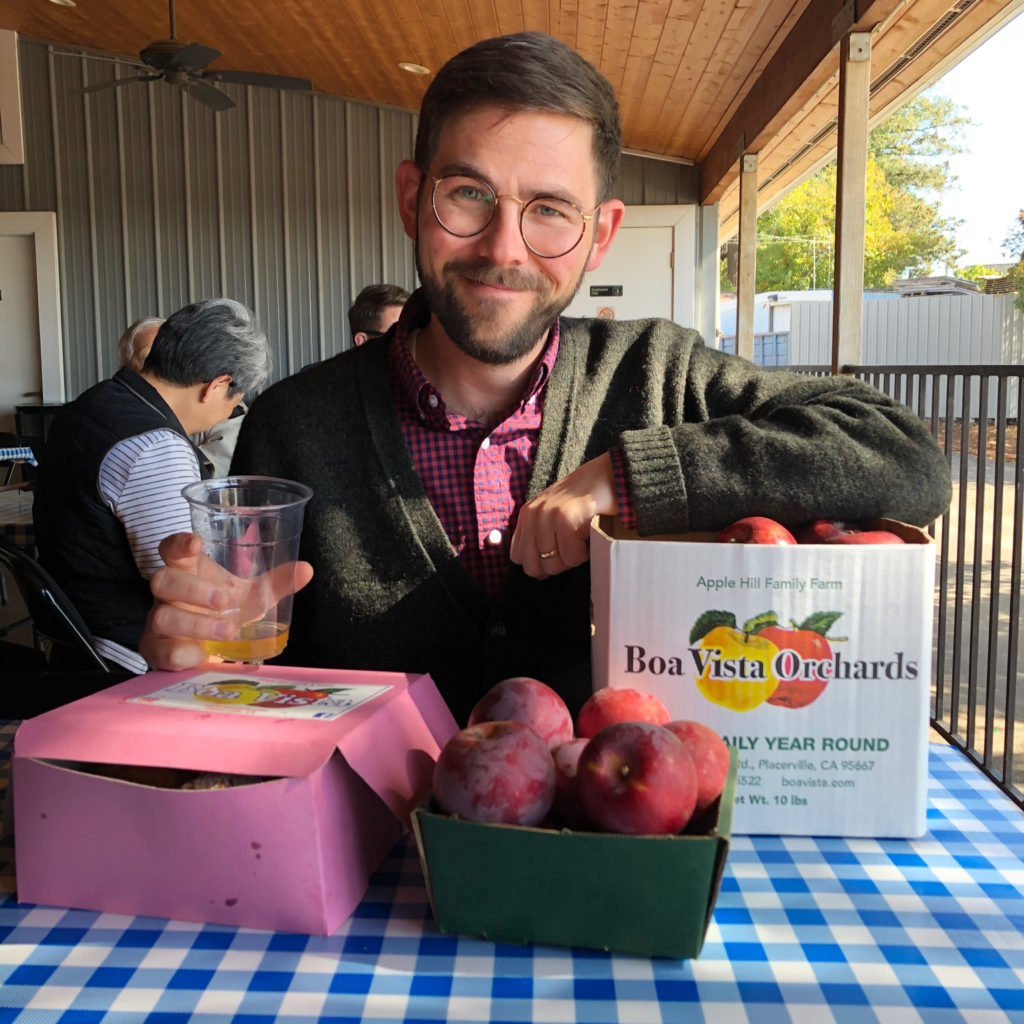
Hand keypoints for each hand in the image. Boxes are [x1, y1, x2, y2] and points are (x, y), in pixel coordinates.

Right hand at [139, 532, 313, 670]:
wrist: (210, 651)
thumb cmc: (226, 613)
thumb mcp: (253, 597)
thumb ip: (277, 583)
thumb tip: (306, 569)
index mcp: (189, 572)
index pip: (171, 549)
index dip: (178, 543)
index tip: (196, 543)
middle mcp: (168, 594)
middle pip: (162, 579)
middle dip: (192, 589)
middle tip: (223, 600)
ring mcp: (159, 621)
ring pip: (161, 615)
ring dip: (195, 623)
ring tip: (227, 631)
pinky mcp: (156, 649)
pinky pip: (159, 649)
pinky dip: (182, 652)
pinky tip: (202, 655)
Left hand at [510, 453, 617, 577]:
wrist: (612, 476)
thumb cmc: (587, 500)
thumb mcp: (553, 515)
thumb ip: (540, 537)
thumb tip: (539, 572)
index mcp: (527, 515)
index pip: (518, 557)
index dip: (540, 562)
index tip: (560, 551)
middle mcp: (533, 515)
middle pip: (534, 567)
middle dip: (557, 564)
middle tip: (573, 545)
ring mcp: (548, 517)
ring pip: (554, 565)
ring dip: (574, 557)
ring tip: (582, 536)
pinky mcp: (565, 520)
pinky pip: (572, 557)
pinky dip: (586, 552)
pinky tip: (591, 533)